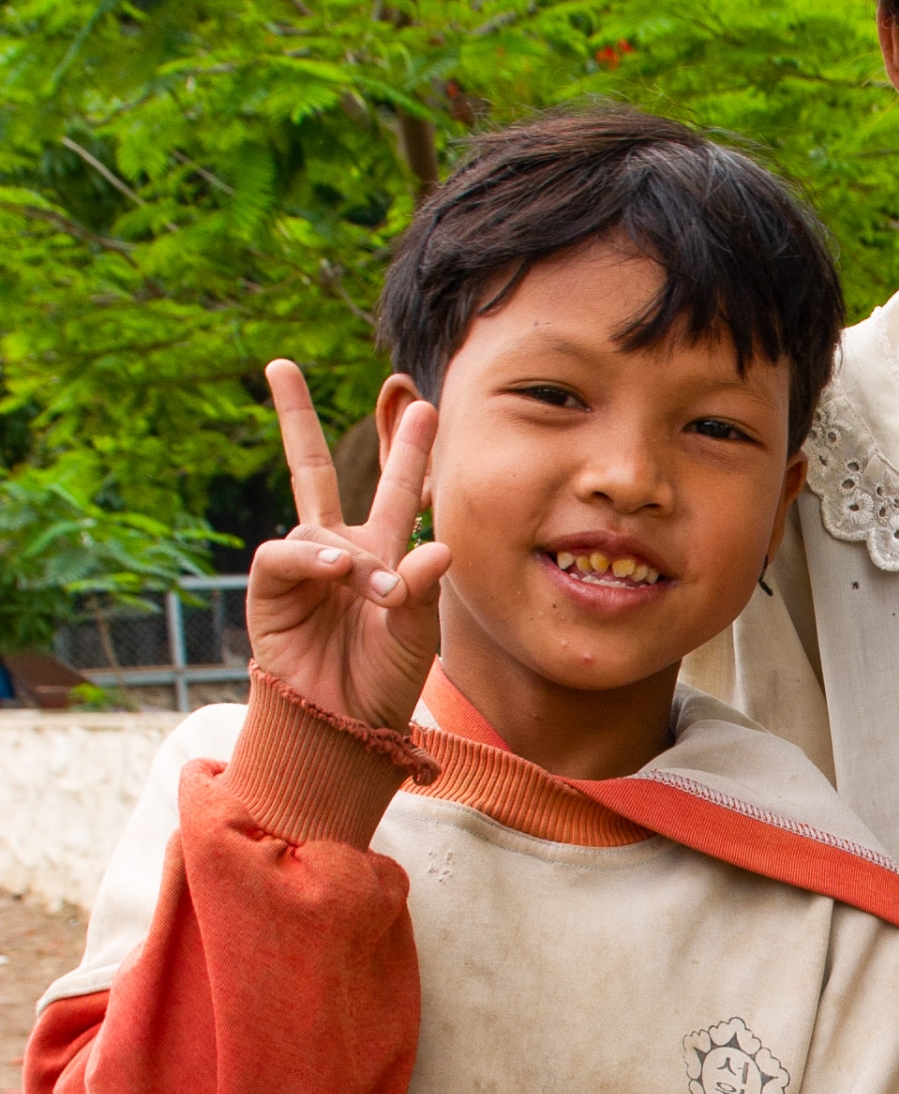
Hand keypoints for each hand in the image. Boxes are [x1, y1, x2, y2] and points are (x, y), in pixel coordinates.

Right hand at [248, 360, 450, 734]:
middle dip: (294, 418)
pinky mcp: (268, 592)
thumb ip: (424, 592)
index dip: (409, 451)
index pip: (399, 491)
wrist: (342, 727)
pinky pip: (284, 555)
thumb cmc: (383, 683)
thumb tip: (435, 549)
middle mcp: (337, 552)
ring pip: (316, 528)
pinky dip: (311, 559)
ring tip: (380, 595)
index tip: (423, 403)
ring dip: (352, 559)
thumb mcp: (418, 636)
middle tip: (279, 365)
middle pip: (312, 471)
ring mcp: (300, 569)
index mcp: (381, 556)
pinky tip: (335, 571)